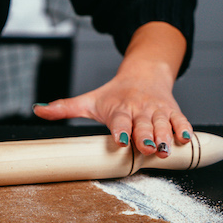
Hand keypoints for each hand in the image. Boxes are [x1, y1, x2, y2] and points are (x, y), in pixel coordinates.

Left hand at [33, 21, 193, 157]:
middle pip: (143, 125)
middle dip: (145, 136)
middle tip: (148, 148)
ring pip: (163, 125)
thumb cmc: (114, 93)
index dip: (120, 130)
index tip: (120, 141)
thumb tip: (37, 109)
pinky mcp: (173, 112)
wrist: (145, 73)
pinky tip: (186, 140)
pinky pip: (180, 121)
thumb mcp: (89, 100)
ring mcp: (157, 111)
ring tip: (166, 150)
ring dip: (165, 137)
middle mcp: (139, 110)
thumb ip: (64, 107)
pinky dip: (184, 130)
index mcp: (119, 108)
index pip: (119, 121)